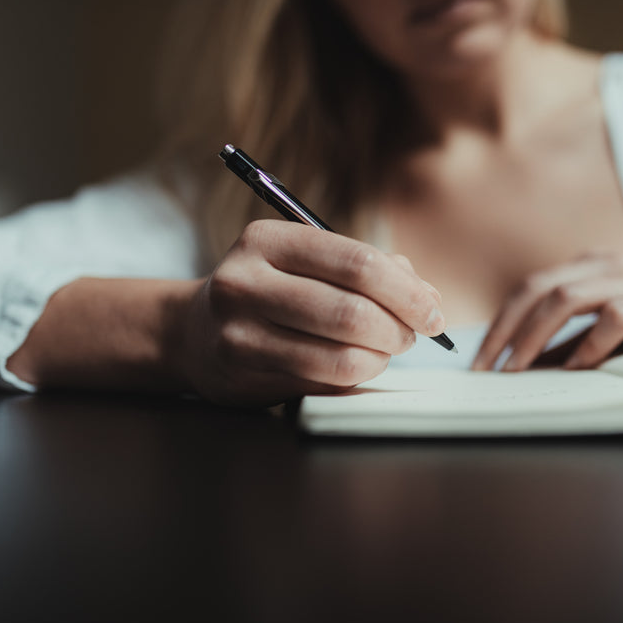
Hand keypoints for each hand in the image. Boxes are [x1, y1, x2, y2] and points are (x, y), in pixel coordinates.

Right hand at [175, 220, 444, 405]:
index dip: (407, 291)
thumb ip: (367, 269)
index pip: (357, 263)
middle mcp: (246, 280)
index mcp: (268, 240)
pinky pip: (323, 383)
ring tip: (385, 351)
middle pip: (353, 311)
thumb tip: (427, 295)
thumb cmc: (269, 292)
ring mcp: (239, 330)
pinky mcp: (242, 372)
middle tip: (412, 336)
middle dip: (399, 329)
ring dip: (380, 358)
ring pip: (341, 355)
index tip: (432, 311)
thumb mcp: (306, 263)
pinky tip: (358, 367)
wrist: (191, 332)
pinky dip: (356, 378)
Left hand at [471, 255, 622, 371]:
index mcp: (589, 267)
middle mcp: (608, 266)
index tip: (479, 359)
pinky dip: (589, 344)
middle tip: (488, 368)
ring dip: (535, 336)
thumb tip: (517, 365)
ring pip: (567, 296)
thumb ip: (565, 343)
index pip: (529, 287)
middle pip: (539, 288)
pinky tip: (575, 368)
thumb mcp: (602, 335)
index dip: (500, 322)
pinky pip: (614, 317)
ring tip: (519, 369)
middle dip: (506, 329)